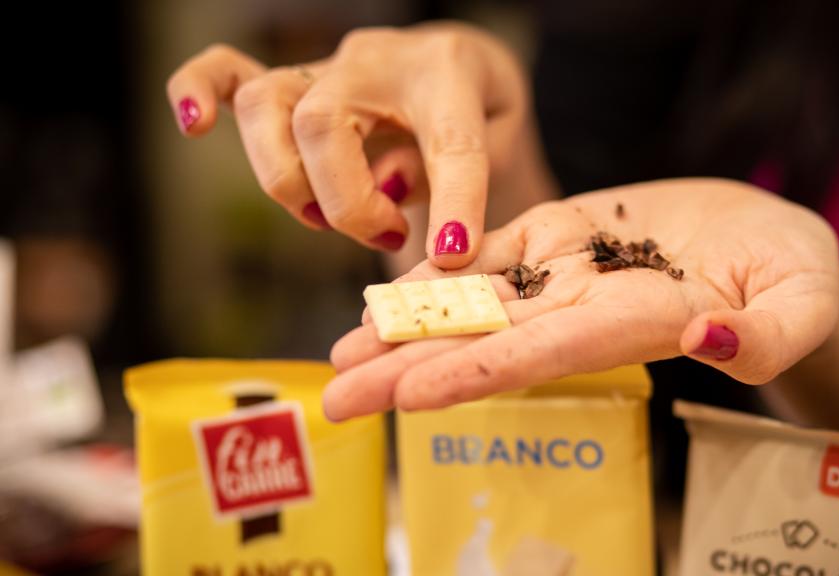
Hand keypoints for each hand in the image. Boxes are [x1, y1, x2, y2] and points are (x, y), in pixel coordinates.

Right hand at [165, 23, 538, 266]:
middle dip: (344, 202)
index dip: (454, 201)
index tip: (452, 254)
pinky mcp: (293, 84)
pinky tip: (195, 124)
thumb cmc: (480, 108)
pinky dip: (199, 93)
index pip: (449, 141)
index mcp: (448, 74)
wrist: (455, 64)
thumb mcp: (502, 139)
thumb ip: (467, 172)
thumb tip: (398, 200)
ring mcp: (326, 70)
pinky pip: (228, 72)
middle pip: (322, 123)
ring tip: (325, 220)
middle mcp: (374, 62)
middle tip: (388, 235)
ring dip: (288, 181)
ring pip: (268, 107)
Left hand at [323, 179, 838, 420]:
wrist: (768, 239)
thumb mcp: (803, 304)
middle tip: (336, 396)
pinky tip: (388, 287)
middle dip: (410, 368)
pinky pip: (493, 252)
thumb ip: (766, 335)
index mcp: (635, 326)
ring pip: (476, 299)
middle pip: (488, 342)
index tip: (410, 393)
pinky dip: (441, 267)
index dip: (479, 372)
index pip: (546, 355)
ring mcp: (568, 271)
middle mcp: (585, 308)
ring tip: (342, 349)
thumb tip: (709, 343)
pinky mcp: (561, 233)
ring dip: (408, 324)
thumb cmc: (795, 277)